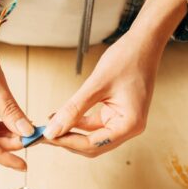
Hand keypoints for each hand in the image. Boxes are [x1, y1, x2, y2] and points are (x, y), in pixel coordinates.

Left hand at [43, 31, 160, 157]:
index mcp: (130, 125)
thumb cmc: (128, 59)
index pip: (93, 144)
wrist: (144, 42)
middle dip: (67, 140)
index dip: (68, 141)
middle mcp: (128, 127)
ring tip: (48, 127)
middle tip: (43, 135)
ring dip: (70, 132)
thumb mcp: (96, 85)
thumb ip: (73, 109)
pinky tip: (59, 117)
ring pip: (90, 137)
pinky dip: (76, 122)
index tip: (47, 137)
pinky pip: (92, 124)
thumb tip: (53, 130)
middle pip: (92, 146)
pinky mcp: (114, 114)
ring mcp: (122, 122)